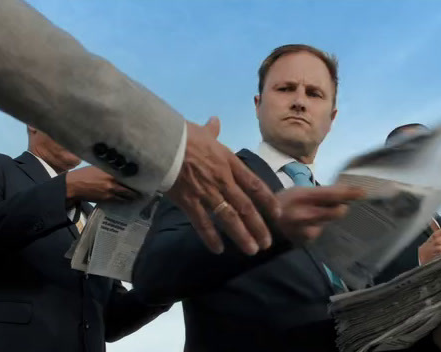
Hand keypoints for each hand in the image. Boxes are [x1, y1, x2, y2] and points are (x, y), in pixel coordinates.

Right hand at [66, 166, 139, 203]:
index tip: (143, 180)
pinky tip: (128, 200)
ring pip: (124, 196)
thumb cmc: (84, 174)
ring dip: (131, 197)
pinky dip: (123, 200)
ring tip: (138, 197)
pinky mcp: (105, 199)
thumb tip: (119, 170)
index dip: (136, 180)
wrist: (73, 186)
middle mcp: (112, 183)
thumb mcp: (98, 168)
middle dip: (136, 191)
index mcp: (111, 173)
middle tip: (144, 192)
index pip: (128, 177)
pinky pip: (118, 200)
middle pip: (129, 189)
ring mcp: (109, 192)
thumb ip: (109, 170)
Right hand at [165, 117, 280, 255]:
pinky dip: (211, 237)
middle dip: (258, 226)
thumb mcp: (203, 131)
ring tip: (251, 250)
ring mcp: (207, 192)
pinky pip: (202, 223)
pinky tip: (218, 249)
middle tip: (267, 243)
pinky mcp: (189, 201)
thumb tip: (215, 121)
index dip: (268, 201)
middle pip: (246, 206)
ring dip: (242, 235)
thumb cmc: (182, 134)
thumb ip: (212, 131)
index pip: (255, 185)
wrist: (162, 141)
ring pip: (229, 218)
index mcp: (229, 163)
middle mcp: (223, 180)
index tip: (278, 214)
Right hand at [274, 185, 364, 244]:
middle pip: (337, 212)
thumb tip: (345, 193)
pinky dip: (318, 227)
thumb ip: (320, 193)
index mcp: (302, 196)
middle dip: (341, 207)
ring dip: (326, 218)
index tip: (363, 192)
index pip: (331, 194)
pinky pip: (320, 231)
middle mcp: (305, 214)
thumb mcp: (298, 192)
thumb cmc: (282, 204)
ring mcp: (306, 231)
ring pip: (329, 222)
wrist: (262, 225)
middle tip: (339, 204)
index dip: (349, 193)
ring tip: (310, 215)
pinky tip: (305, 226)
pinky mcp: (307, 241)